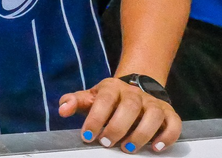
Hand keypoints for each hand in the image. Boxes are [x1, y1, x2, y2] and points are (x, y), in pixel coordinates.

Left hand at [60, 77, 180, 152]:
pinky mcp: (168, 113)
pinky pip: (174, 123)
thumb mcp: (89, 98)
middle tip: (107, 143)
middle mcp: (135, 93)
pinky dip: (167, 136)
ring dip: (141, 133)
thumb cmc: (107, 99)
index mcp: (112, 88)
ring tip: (128, 148)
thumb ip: (74, 101)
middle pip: (130, 107)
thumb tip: (62, 109)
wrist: (134, 88)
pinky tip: (156, 148)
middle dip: (117, 127)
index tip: (88, 136)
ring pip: (153, 115)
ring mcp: (153, 103)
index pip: (104, 100)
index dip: (95, 118)